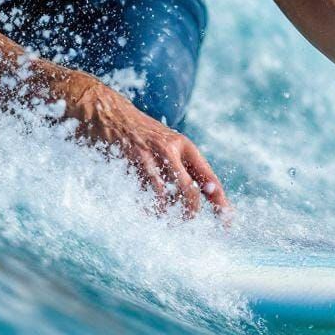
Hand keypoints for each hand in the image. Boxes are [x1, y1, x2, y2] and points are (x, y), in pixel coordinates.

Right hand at [62, 72, 229, 216]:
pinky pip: (144, 193)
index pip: (209, 178)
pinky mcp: (130, 160)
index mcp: (184, 146)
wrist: (107, 110)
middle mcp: (171, 149)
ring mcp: (150, 155)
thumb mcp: (165, 143)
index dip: (220, 203)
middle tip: (184, 222)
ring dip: (165, 214)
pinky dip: (147, 207)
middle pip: (190, 193)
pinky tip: (144, 208)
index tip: (227, 224)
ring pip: (166, 197)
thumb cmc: (138, 132)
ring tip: (161, 217)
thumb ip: (182, 164)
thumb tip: (206, 192)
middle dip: (189, 214)